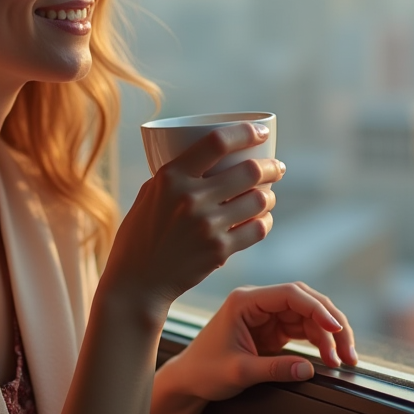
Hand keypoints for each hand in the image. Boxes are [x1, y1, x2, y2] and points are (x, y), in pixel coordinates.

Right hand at [101, 123, 285, 319]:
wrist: (137, 282)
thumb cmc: (141, 234)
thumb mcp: (149, 193)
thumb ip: (176, 175)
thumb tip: (211, 158)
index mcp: (171, 176)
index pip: (217, 142)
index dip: (245, 132)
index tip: (260, 132)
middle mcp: (190, 198)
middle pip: (249, 171)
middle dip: (271, 166)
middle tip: (276, 167)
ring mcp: (207, 226)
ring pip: (259, 200)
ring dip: (269, 196)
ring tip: (268, 195)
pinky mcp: (219, 251)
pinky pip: (258, 229)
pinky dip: (265, 222)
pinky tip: (262, 219)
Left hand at [161, 283, 359, 402]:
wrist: (189, 379)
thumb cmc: (205, 371)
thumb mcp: (239, 372)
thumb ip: (274, 369)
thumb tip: (309, 370)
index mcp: (246, 301)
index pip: (290, 295)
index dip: (317, 310)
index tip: (336, 330)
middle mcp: (259, 302)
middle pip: (306, 301)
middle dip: (331, 323)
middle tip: (348, 350)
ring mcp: (267, 314)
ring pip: (309, 315)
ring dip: (329, 335)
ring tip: (345, 358)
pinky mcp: (273, 328)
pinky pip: (304, 329)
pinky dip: (320, 341)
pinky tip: (331, 356)